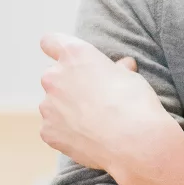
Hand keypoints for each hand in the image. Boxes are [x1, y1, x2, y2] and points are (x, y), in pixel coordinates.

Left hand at [38, 33, 183, 173]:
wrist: (134, 143)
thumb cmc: (135, 104)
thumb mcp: (131, 77)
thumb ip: (117, 69)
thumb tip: (123, 66)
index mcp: (75, 55)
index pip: (51, 41)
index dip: (57, 48)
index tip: (65, 58)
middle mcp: (54, 76)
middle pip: (53, 76)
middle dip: (68, 85)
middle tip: (92, 99)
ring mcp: (48, 106)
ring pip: (52, 104)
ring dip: (66, 110)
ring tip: (92, 123)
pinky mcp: (48, 131)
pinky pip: (53, 128)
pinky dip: (65, 132)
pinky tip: (86, 139)